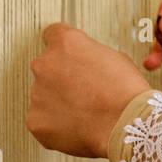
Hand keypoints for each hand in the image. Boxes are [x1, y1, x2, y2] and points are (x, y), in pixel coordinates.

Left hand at [27, 23, 151, 157]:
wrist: (125, 125)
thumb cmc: (126, 93)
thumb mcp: (116, 59)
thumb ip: (91, 57)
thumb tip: (87, 65)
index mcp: (66, 43)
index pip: (53, 34)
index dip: (65, 48)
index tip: (69, 57)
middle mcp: (45, 64)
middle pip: (47, 68)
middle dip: (61, 79)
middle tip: (84, 92)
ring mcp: (37, 93)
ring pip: (43, 96)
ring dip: (59, 102)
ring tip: (84, 113)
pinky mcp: (35, 121)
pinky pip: (41, 120)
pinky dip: (55, 125)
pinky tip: (77, 126)